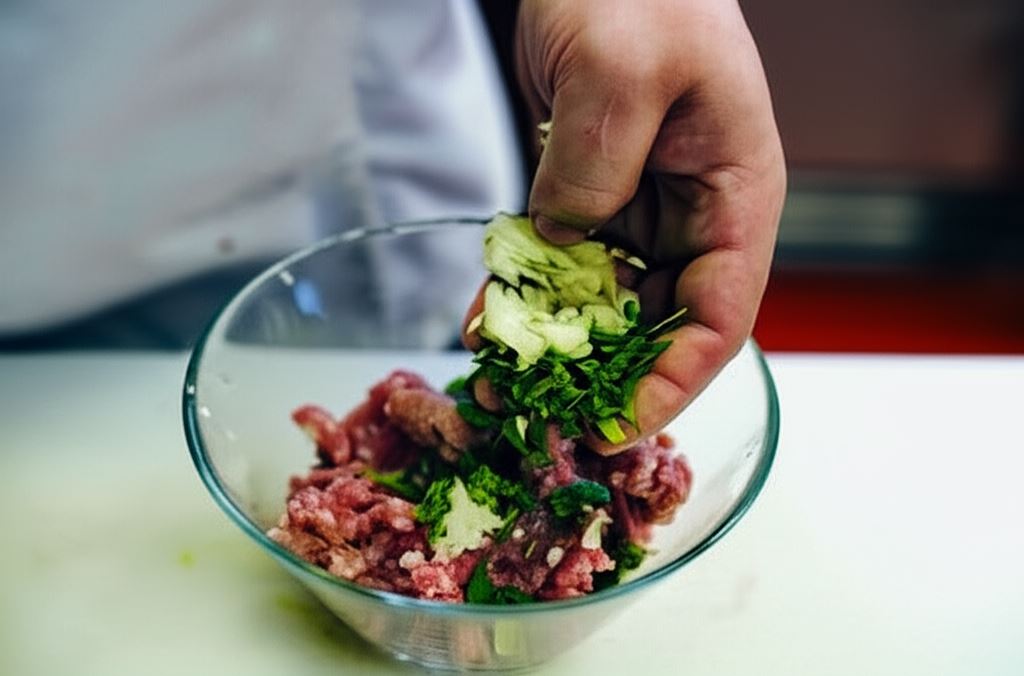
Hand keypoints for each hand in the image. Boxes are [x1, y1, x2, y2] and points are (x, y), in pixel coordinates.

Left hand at [515, 0, 785, 449]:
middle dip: (604, 377)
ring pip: (606, 303)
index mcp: (735, 195)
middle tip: (541, 417)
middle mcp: (693, 214)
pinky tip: (486, 321)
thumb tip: (562, 244)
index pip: (720, 316)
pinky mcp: (590, 196)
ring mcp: (639, 208)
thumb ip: (595, 168)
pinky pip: (562, 264)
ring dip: (558, 345)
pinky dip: (527, 297)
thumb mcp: (621, 69)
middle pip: (660, 323)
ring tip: (501, 380)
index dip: (673, 382)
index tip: (614, 425)